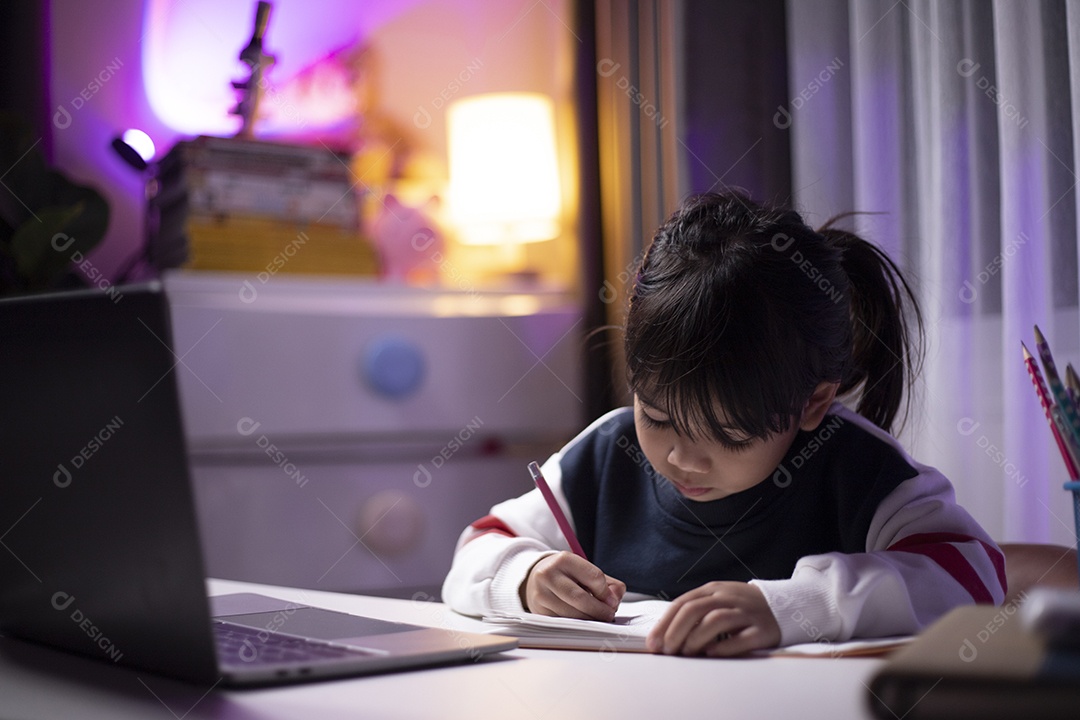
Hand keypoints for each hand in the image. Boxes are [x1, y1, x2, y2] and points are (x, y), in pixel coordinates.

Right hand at [523, 552, 625, 620]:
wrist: (536, 578)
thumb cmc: (566, 575)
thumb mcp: (585, 570)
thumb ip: (607, 583)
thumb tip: (614, 600)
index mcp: (564, 560)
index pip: (594, 577)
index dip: (606, 593)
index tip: (612, 601)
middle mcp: (548, 575)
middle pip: (580, 598)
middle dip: (599, 610)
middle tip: (609, 614)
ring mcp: (541, 594)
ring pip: (571, 614)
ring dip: (589, 620)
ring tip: (597, 618)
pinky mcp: (538, 611)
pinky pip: (563, 622)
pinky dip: (577, 624)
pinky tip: (583, 620)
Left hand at [646, 582, 780, 656]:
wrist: (783, 605)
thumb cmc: (740, 607)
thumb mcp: (717, 600)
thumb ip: (694, 612)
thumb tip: (664, 635)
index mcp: (712, 590)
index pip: (682, 603)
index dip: (665, 623)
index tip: (653, 643)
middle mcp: (727, 598)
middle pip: (695, 610)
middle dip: (676, 631)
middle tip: (667, 650)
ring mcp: (745, 612)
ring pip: (716, 620)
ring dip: (696, 637)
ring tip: (686, 652)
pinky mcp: (762, 630)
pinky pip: (741, 638)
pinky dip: (724, 646)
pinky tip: (711, 653)